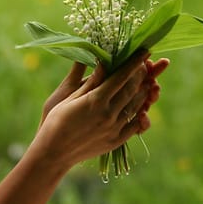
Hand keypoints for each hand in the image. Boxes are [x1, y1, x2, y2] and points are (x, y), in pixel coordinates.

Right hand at [31, 51, 168, 168]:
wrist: (54, 152)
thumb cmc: (56, 120)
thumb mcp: (70, 97)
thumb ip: (91, 81)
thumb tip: (103, 62)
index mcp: (96, 100)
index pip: (121, 76)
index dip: (134, 62)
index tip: (144, 52)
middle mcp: (108, 113)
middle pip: (132, 89)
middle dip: (141, 75)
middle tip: (146, 65)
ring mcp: (114, 128)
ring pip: (136, 106)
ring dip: (144, 92)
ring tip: (148, 83)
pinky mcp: (115, 141)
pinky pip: (134, 125)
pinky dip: (141, 115)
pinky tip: (142, 108)